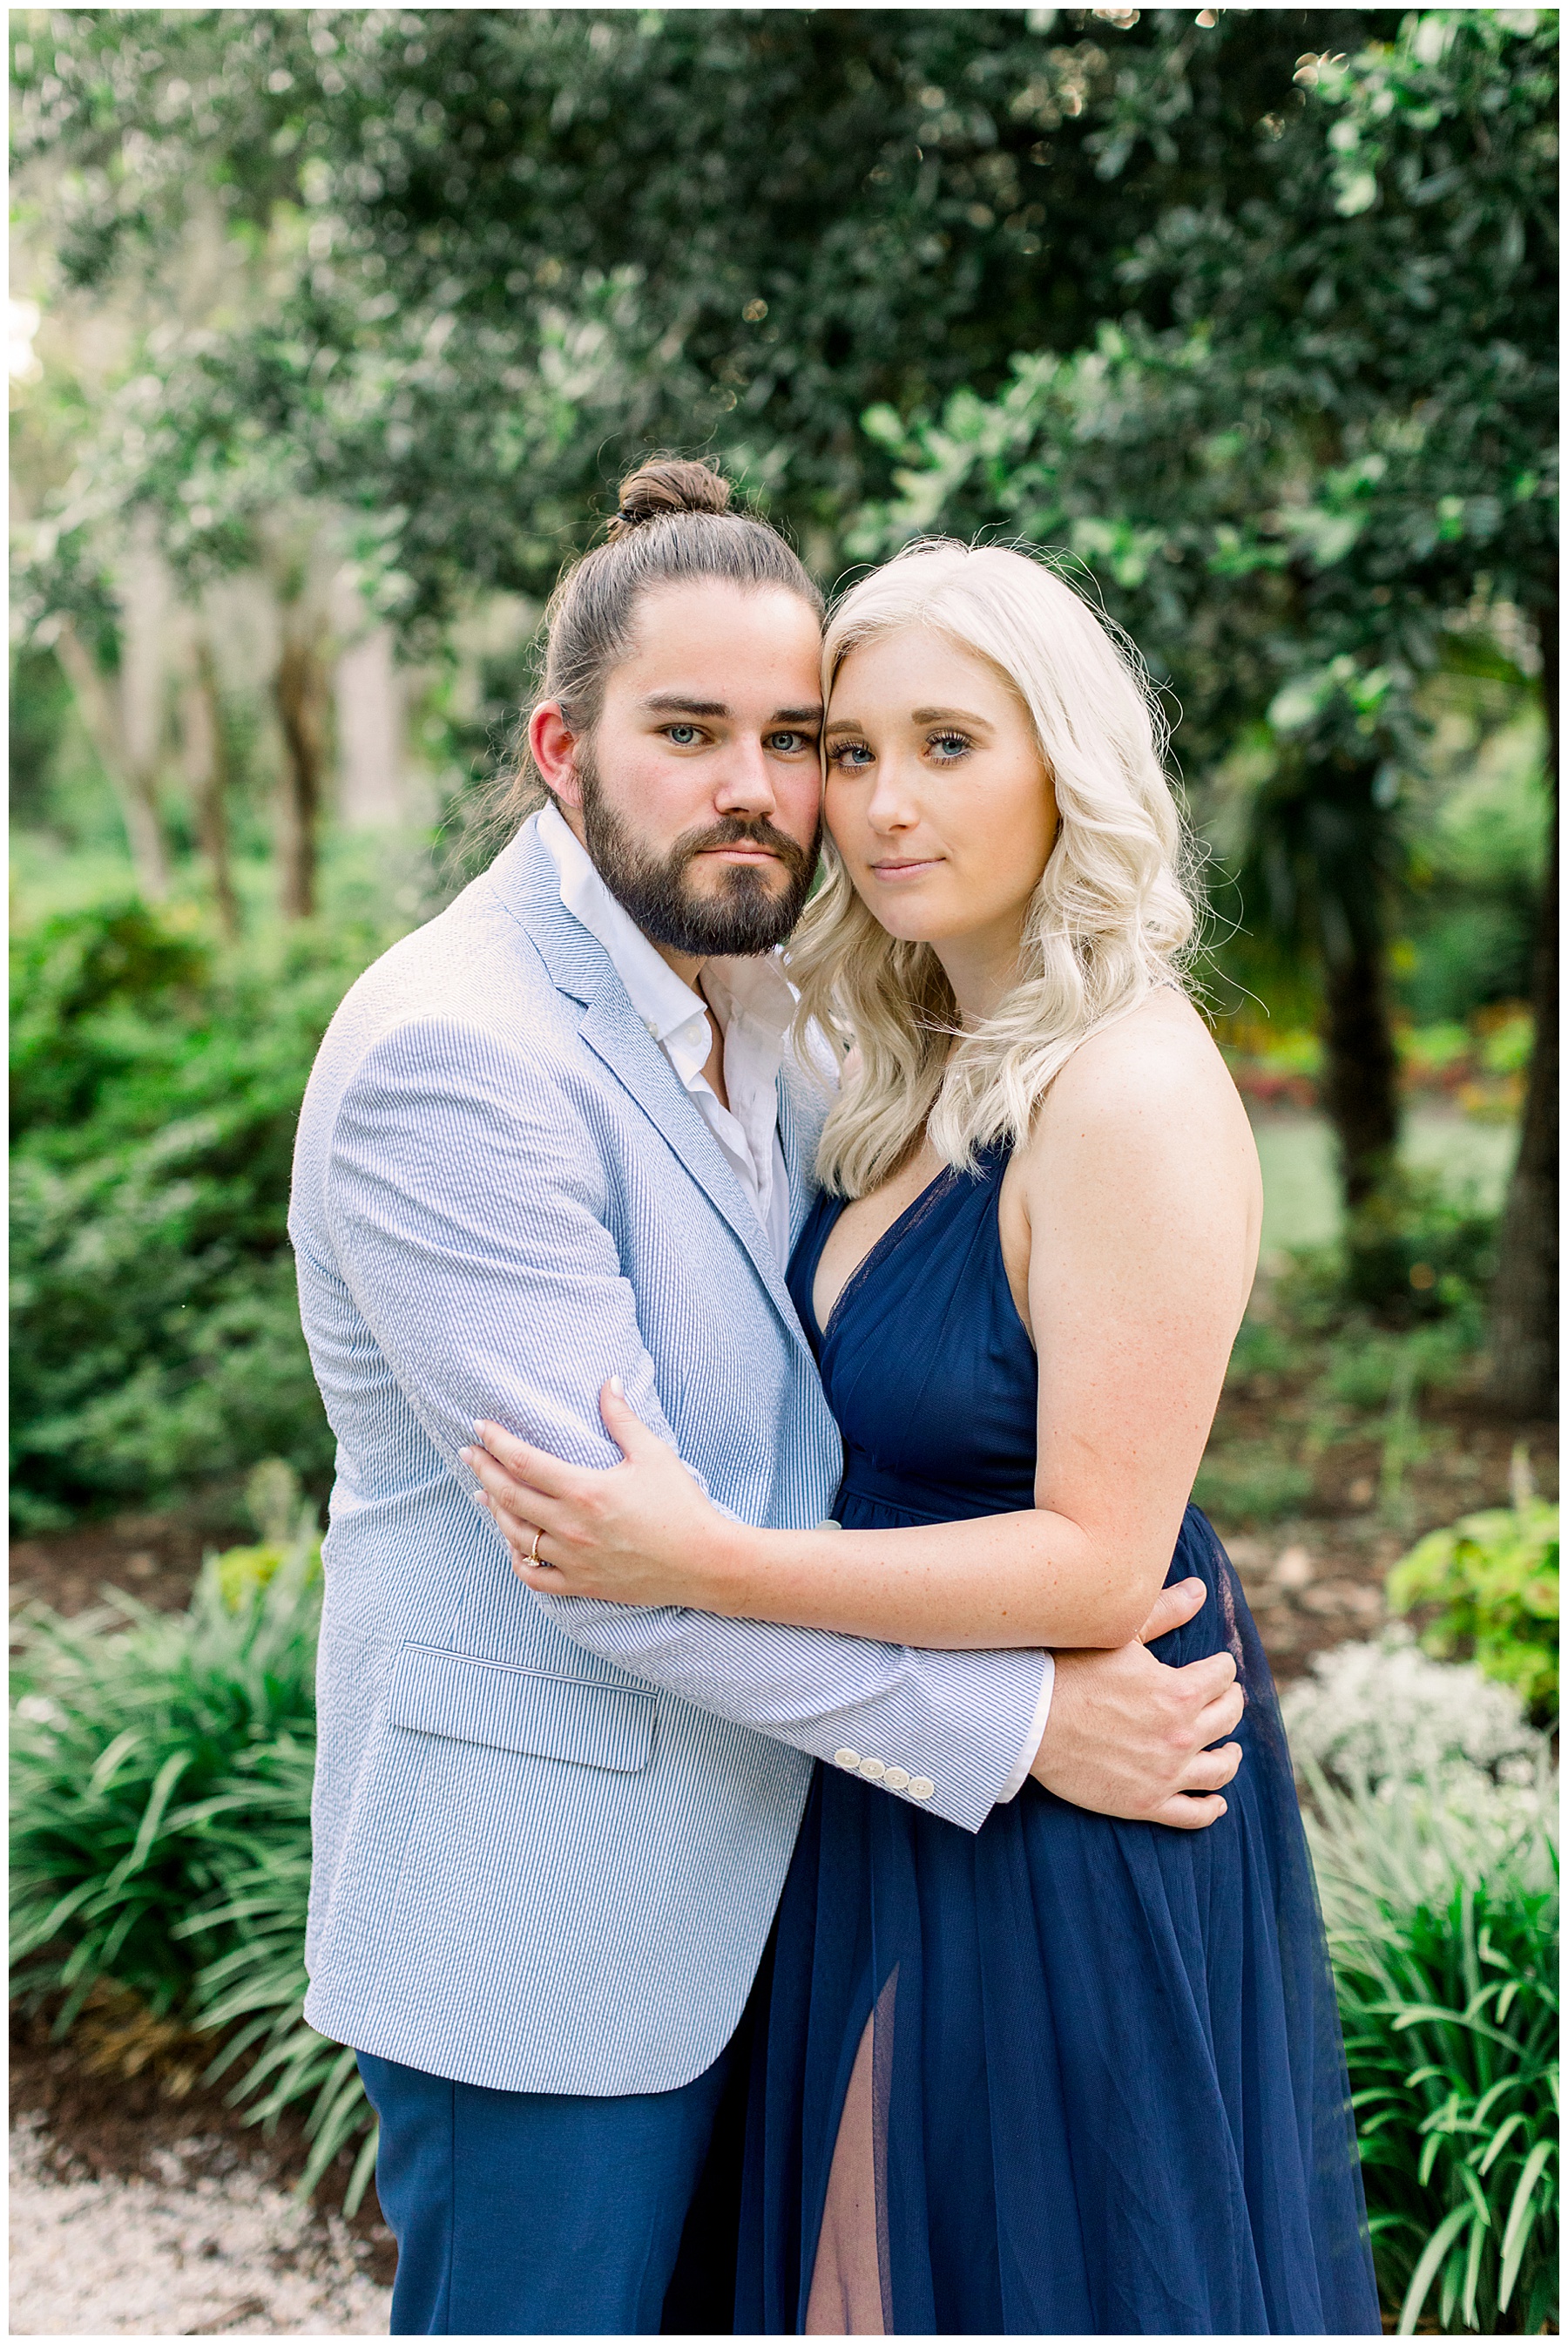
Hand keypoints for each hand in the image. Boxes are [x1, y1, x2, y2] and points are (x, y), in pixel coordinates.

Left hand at [462, 1381, 739, 1607]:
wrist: (706, 1563)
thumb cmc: (682, 1505)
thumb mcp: (653, 1454)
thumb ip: (622, 1418)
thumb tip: (608, 1381)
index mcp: (584, 1490)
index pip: (523, 1462)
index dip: (496, 1442)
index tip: (479, 1427)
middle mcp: (571, 1527)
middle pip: (509, 1496)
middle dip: (483, 1470)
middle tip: (468, 1453)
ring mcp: (574, 1560)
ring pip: (515, 1535)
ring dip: (495, 1511)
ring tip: (485, 1492)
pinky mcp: (583, 1584)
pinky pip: (534, 1575)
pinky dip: (517, 1558)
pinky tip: (512, 1543)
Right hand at [1029, 1577, 1243, 1829]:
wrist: (1027, 1720)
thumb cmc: (1070, 1669)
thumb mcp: (1121, 1635)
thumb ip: (1165, 1611)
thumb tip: (1201, 1589)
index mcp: (1178, 1691)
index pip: (1223, 1676)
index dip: (1220, 1667)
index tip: (1216, 1666)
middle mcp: (1180, 1735)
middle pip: (1227, 1717)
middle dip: (1229, 1702)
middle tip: (1224, 1698)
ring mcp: (1164, 1773)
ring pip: (1220, 1768)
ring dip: (1230, 1755)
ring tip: (1229, 1749)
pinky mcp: (1145, 1802)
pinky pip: (1192, 1813)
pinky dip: (1210, 1808)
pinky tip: (1216, 1801)